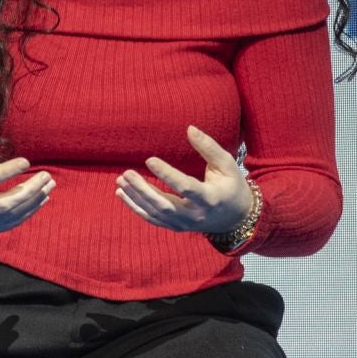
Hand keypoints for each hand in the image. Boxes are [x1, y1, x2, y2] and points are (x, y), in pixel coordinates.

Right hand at [0, 118, 53, 248]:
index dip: (6, 171)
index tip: (26, 161)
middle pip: (5, 204)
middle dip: (29, 191)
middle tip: (46, 176)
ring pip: (11, 216)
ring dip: (33, 201)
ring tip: (49, 185)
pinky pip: (10, 224)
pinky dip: (28, 213)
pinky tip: (40, 200)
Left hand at [116, 125, 251, 234]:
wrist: (236, 218)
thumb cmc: (232, 186)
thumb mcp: (227, 164)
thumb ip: (208, 147)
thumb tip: (189, 128)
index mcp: (210, 198)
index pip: (185, 187)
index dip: (167, 174)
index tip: (149, 160)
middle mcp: (196, 215)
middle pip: (165, 205)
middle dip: (143, 189)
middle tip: (126, 173)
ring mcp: (185, 224)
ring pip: (156, 214)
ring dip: (135, 198)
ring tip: (120, 181)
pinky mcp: (177, 228)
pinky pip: (153, 220)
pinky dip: (136, 208)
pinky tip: (123, 194)